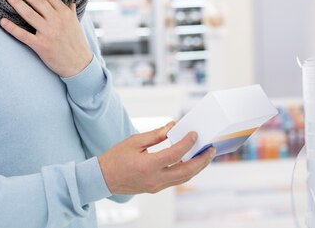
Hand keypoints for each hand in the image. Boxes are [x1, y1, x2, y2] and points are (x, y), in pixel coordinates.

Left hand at [0, 0, 92, 76]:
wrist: (79, 64)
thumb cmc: (76, 42)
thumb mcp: (75, 23)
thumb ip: (70, 9)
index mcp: (65, 12)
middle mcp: (56, 20)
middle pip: (36, 0)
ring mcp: (48, 33)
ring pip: (28, 14)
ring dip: (15, 2)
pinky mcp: (41, 46)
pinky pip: (23, 35)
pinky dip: (12, 28)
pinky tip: (2, 21)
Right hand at [98, 121, 215, 194]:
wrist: (103, 178)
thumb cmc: (115, 158)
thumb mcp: (134, 142)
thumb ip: (155, 135)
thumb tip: (172, 126)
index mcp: (147, 165)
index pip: (174, 154)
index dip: (187, 143)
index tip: (195, 134)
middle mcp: (154, 179)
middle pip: (186, 171)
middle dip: (201, 160)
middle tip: (211, 149)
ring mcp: (156, 186)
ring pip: (183, 178)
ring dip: (197, 167)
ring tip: (206, 156)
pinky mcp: (155, 188)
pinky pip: (176, 180)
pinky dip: (186, 171)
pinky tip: (191, 161)